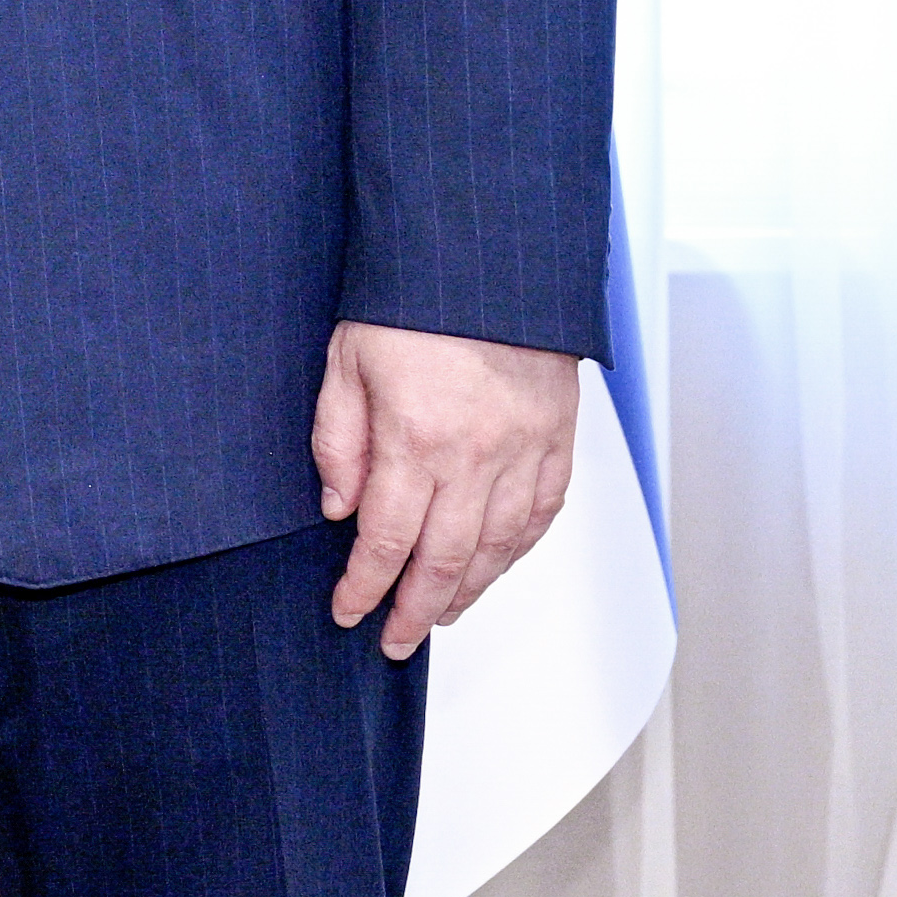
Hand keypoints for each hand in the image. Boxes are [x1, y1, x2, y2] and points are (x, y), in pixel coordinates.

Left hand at [312, 321, 580, 657]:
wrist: (487, 257)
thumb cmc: (410, 299)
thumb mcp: (345, 359)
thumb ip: (338, 439)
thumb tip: (338, 509)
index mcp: (417, 438)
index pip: (387, 538)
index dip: (366, 585)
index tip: (349, 611)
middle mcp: (477, 456)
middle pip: (446, 559)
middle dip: (416, 608)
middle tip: (395, 639)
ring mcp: (525, 451)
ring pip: (500, 547)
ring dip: (468, 590)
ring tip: (439, 614)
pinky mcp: (558, 439)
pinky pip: (542, 514)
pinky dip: (518, 550)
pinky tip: (496, 565)